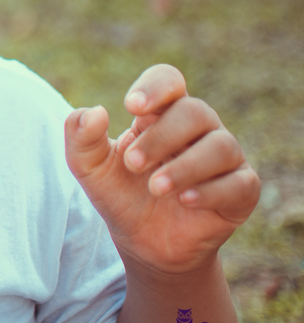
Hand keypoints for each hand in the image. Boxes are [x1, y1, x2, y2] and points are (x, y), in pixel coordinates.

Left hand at [64, 64, 259, 275]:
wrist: (142, 242)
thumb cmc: (119, 193)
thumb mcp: (89, 167)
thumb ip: (80, 137)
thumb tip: (94, 112)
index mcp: (161, 114)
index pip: (168, 81)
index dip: (155, 87)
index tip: (132, 106)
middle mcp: (198, 129)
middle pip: (194, 111)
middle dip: (161, 137)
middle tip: (133, 164)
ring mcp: (224, 158)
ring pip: (221, 146)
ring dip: (185, 167)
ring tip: (156, 187)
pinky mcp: (241, 190)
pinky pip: (239, 183)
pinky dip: (212, 190)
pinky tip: (185, 200)